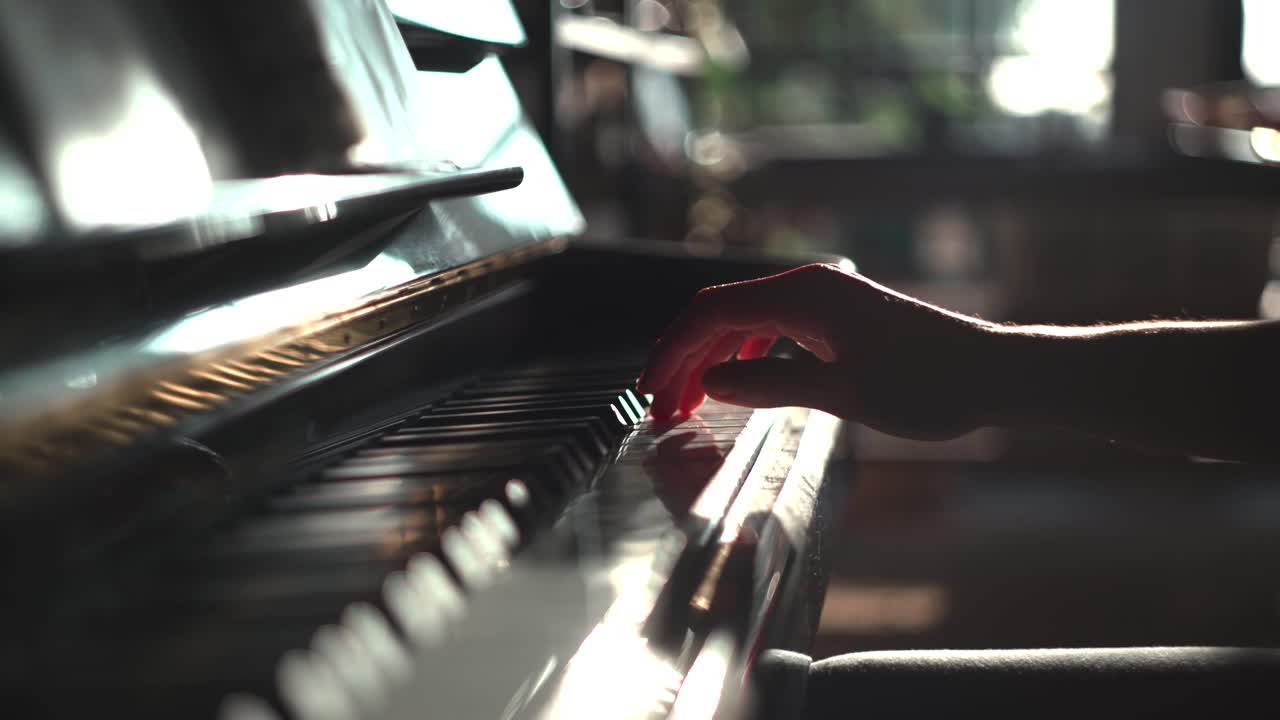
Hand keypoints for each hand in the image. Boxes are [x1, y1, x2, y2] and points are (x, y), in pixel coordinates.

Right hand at [637, 263, 993, 440]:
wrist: (994, 374)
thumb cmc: (929, 384)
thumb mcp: (843, 394)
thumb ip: (771, 384)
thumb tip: (712, 383)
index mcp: (804, 295)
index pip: (712, 313)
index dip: (673, 352)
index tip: (650, 391)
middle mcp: (809, 287)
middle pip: (721, 314)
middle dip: (684, 358)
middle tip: (661, 406)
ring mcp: (824, 299)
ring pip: (744, 321)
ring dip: (711, 358)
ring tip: (690, 401)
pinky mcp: (839, 316)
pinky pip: (772, 326)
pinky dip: (744, 353)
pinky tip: (737, 381)